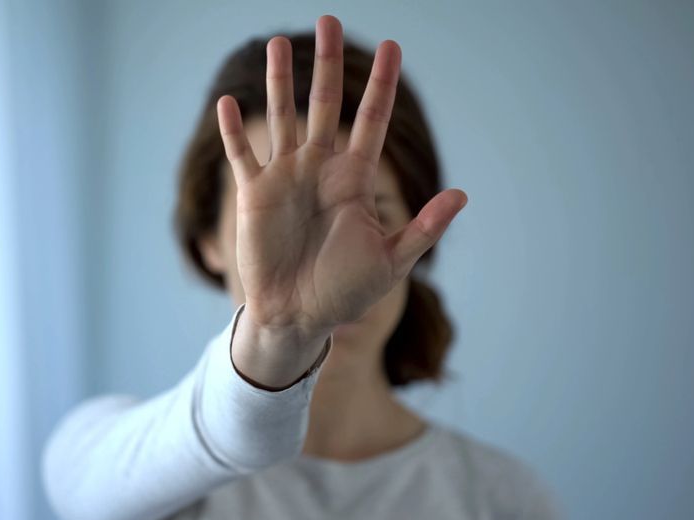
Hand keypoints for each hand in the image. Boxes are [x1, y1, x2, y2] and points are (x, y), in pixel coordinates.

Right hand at [217, 15, 467, 343]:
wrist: (298, 317)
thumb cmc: (346, 291)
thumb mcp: (391, 261)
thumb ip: (424, 228)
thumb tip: (463, 195)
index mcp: (355, 179)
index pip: (371, 121)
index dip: (382, 85)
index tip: (392, 47)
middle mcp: (321, 169)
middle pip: (326, 105)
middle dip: (328, 64)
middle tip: (327, 20)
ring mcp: (286, 178)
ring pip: (284, 117)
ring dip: (281, 82)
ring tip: (280, 44)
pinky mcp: (255, 194)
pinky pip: (243, 154)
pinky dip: (235, 130)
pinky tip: (230, 103)